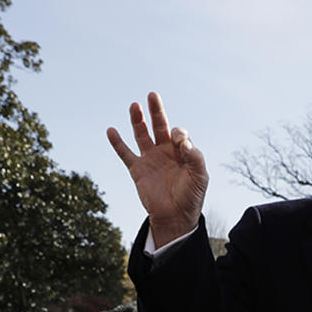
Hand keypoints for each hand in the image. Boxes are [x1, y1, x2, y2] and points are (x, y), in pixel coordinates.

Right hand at [107, 92, 208, 247]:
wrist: (175, 216)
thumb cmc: (191, 196)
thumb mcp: (200, 176)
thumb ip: (195, 156)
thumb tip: (182, 140)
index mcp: (182, 152)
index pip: (178, 134)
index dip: (178, 134)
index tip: (178, 141)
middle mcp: (166, 152)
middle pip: (160, 126)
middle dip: (157, 111)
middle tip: (153, 95)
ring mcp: (150, 159)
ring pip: (142, 135)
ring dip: (137, 120)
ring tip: (134, 105)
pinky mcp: (137, 169)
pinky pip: (125, 153)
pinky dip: (117, 142)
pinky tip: (111, 130)